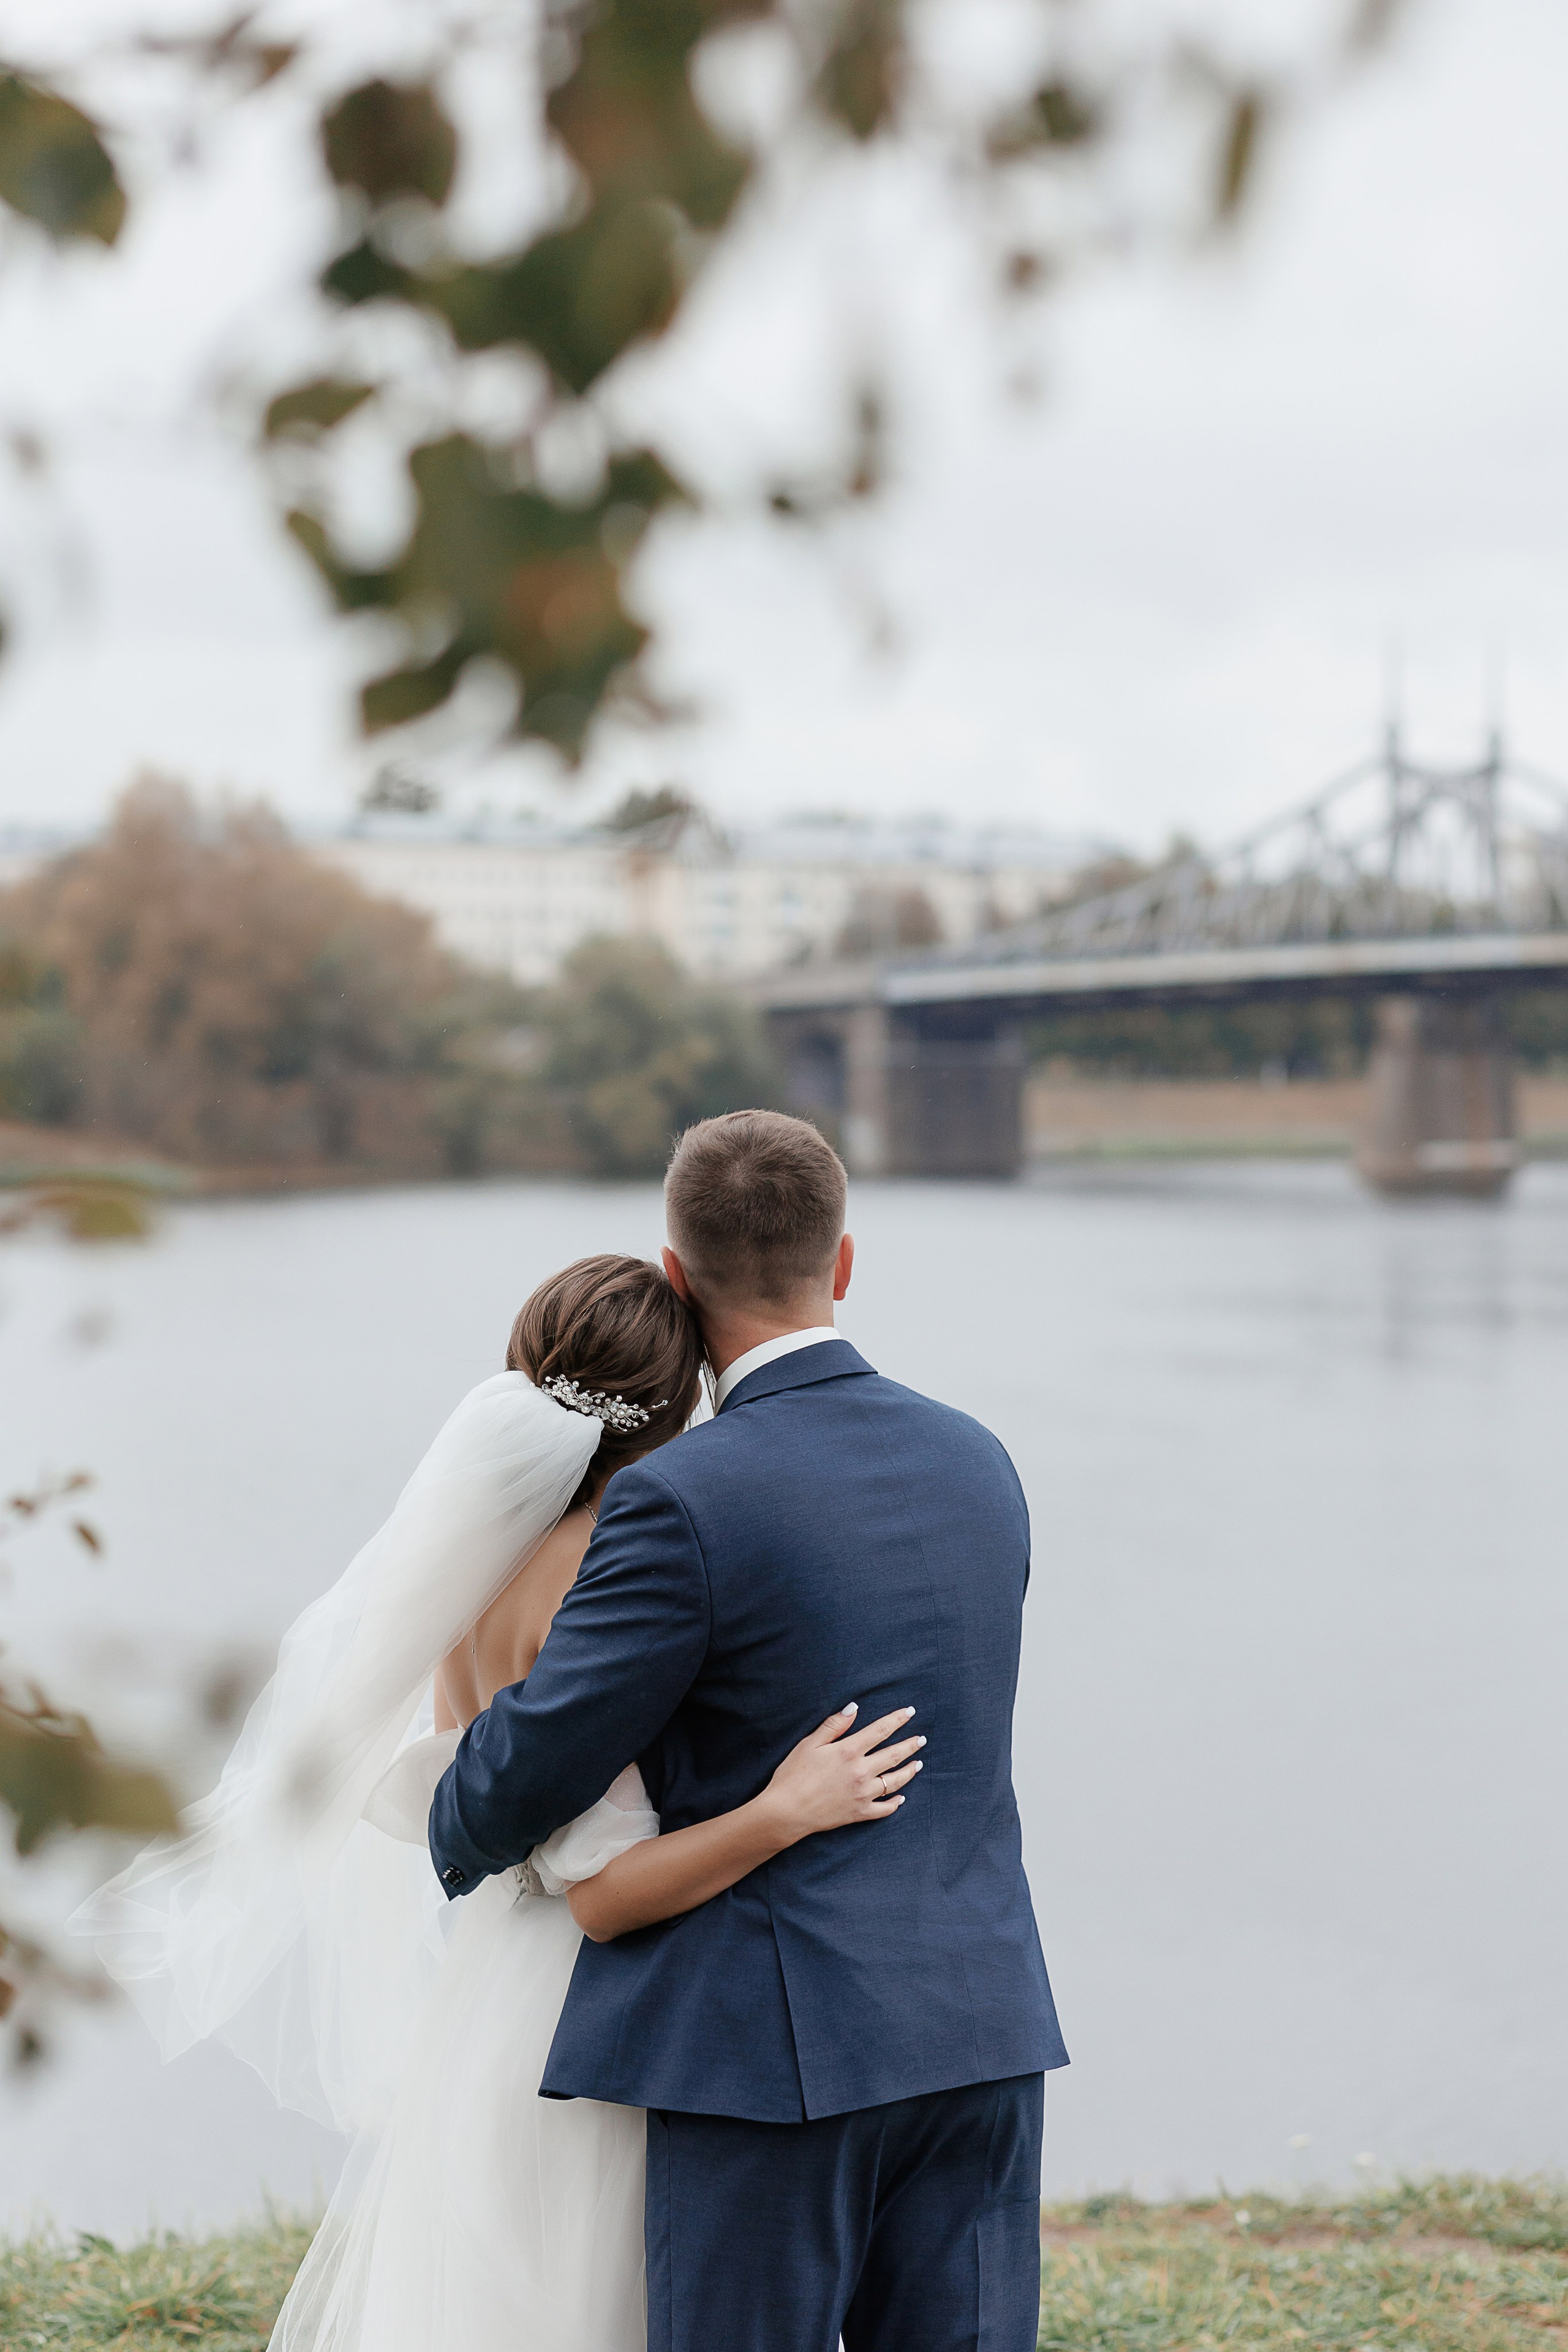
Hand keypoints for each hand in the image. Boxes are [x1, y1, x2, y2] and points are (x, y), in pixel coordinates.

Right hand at [758, 1703, 924, 1844]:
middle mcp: (861, 1772)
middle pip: (893, 1755)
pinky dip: (895, 1803)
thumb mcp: (809, 1744)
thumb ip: (834, 1725)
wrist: (786, 1812)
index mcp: (849, 1751)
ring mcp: (863, 1794)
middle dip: (910, 1745)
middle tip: (922, 1739)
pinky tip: (901, 1798)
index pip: (881, 1730)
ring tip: (918, 1764)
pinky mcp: (859, 1813)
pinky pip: (884, 1809)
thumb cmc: (793, 1775)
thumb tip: (854, 1708)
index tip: (910, 1712)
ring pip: (894, 1781)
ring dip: (909, 1771)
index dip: (897, 1719)